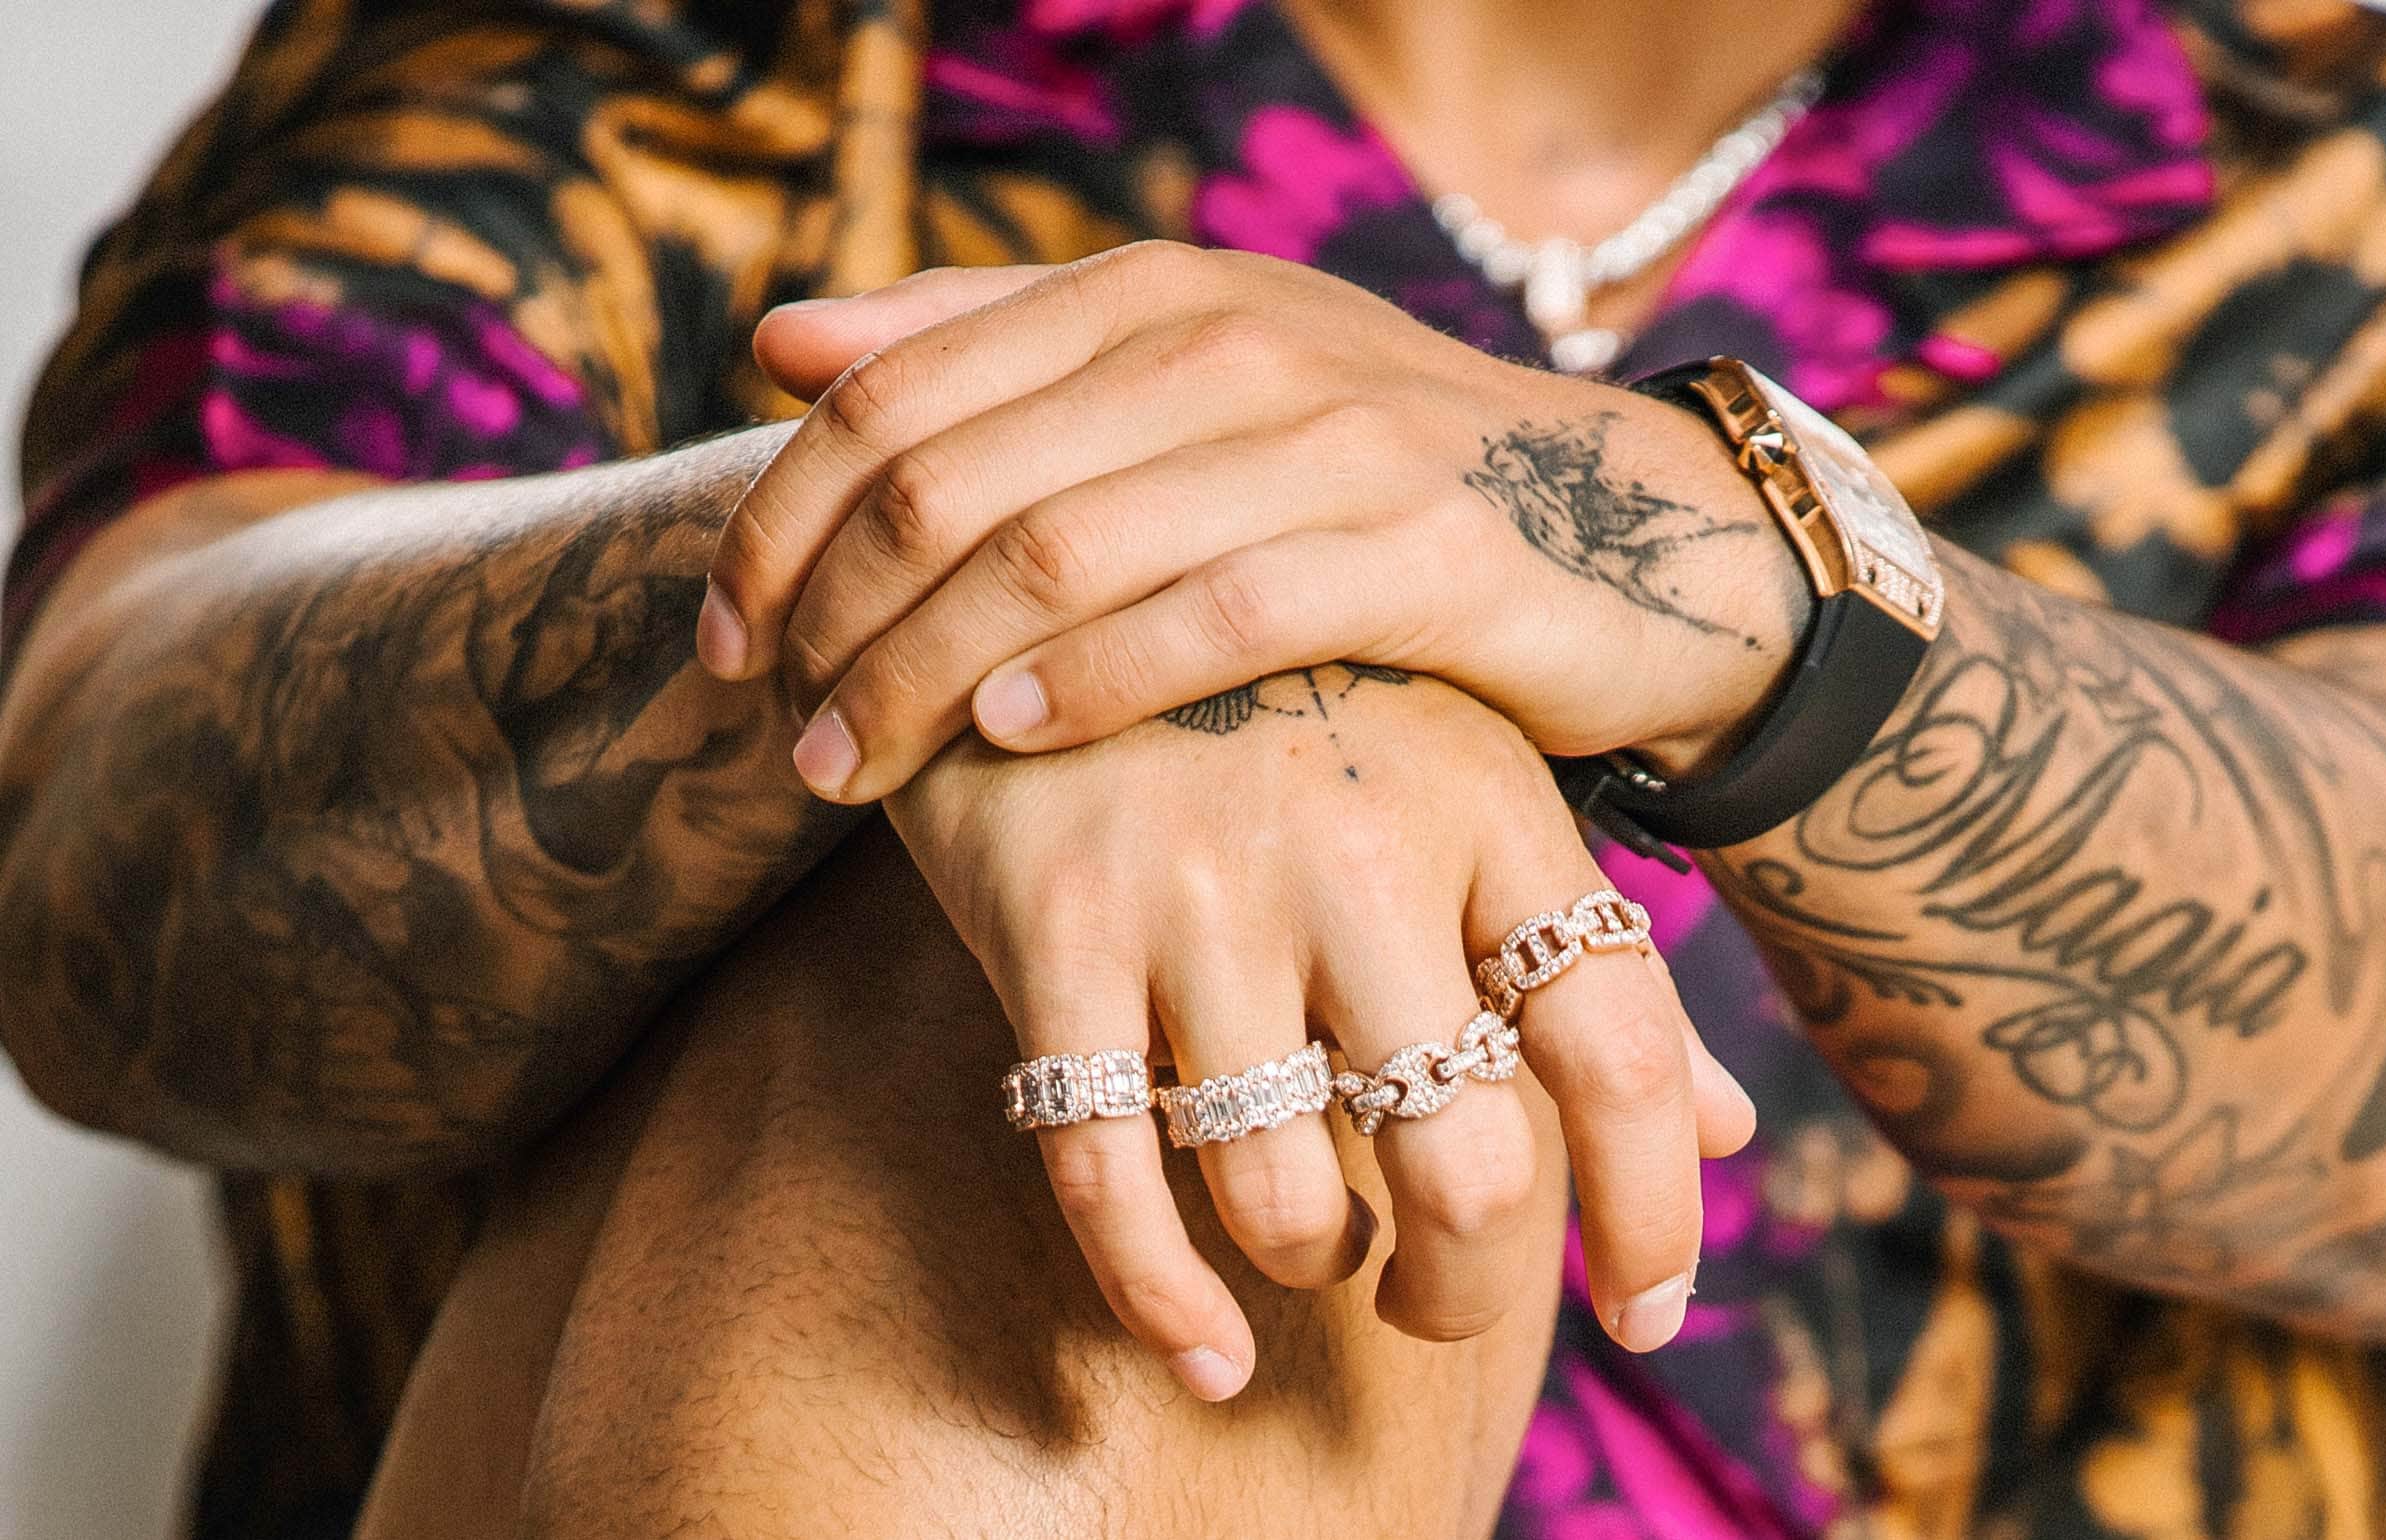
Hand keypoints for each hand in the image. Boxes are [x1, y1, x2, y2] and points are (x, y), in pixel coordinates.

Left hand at [697, 245, 1808, 804]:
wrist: (1636, 541)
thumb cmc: (1373, 487)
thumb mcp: (1187, 391)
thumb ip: (993, 358)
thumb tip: (785, 342)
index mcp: (1151, 291)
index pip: (892, 390)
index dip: (780, 522)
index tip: (728, 647)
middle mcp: (1229, 336)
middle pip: (948, 476)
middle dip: (832, 623)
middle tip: (785, 743)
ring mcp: (1329, 438)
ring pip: (1052, 553)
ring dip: (921, 678)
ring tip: (854, 776)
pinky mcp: (1419, 552)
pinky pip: (1208, 618)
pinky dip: (1086, 683)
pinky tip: (1009, 741)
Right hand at [883, 666, 1755, 1398]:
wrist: (1067, 560)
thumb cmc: (1306, 700)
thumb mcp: (1472, 785)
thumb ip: (1592, 957)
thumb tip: (1723, 1131)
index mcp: (1493, 808)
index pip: (1620, 1050)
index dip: (1653, 1213)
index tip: (1651, 1315)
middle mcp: (1366, 853)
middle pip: (1469, 1165)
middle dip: (1467, 1287)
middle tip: (1438, 1301)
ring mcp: (1206, 892)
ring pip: (1289, 1196)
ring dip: (1314, 1263)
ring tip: (1317, 1240)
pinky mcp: (1058, 928)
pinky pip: (1110, 1179)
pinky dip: (1163, 1299)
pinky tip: (1206, 1342)